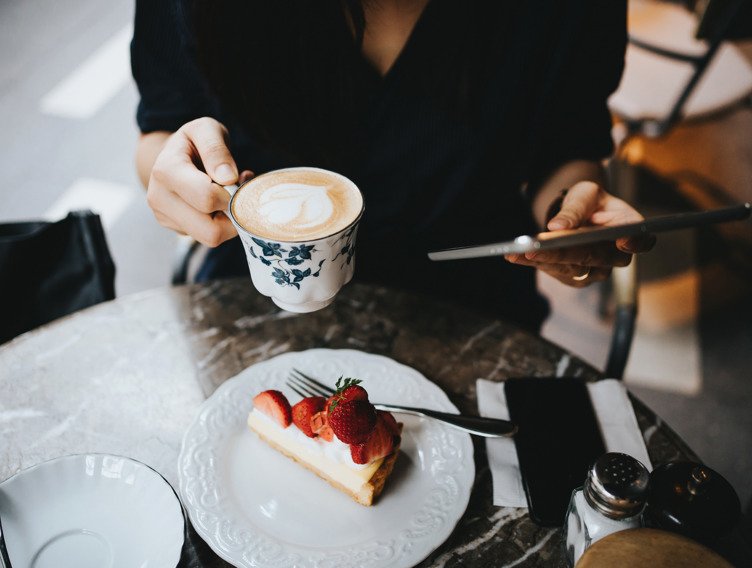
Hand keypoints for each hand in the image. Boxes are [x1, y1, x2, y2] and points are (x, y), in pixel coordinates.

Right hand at [144, 117, 252, 246]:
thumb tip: (228, 178)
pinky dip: (220, 224)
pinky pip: (207, 237)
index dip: (231, 194)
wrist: (172, 156)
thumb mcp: (206, 129)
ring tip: (228, 197)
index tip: (236, 180)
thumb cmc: (193, 142)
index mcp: (166, 170)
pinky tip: (218, 204)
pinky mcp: (175, 229)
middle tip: (237, 194)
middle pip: (210, 230)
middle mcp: (159, 198)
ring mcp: (165, 217)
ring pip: (211, 238)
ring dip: (228, 221)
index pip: (207, 198)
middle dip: (232, 215)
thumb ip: (216, 149)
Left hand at [506, 181, 655, 286]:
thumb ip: (575, 207)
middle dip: (562, 253)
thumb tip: (558, 225)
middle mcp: (617, 254)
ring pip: (571, 268)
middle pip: (594, 257)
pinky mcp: (577, 277)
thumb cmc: (588, 200)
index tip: (624, 241)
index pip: (642, 240)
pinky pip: (555, 272)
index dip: (636, 243)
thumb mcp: (584, 193)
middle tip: (534, 250)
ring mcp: (598, 270)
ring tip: (515, 252)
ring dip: (541, 261)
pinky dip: (534, 264)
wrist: (578, 213)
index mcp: (629, 228)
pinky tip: (515, 256)